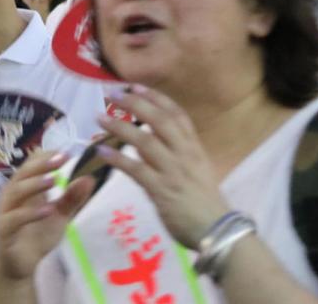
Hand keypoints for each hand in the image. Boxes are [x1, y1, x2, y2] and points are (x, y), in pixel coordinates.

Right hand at [0, 152, 95, 282]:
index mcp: (23, 187)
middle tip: (62, 159)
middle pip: (23, 173)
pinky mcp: (3, 231)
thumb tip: (90, 178)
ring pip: (16, 192)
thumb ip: (72, 199)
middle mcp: (11, 196)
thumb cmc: (36, 236)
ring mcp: (5, 212)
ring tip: (55, 180)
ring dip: (35, 184)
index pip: (31, 164)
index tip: (67, 152)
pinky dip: (30, 213)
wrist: (18, 266)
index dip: (47, 156)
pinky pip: (13, 219)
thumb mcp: (60, 216)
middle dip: (42, 164)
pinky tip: (47, 210)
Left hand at [94, 86, 229, 249]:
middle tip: (112, 94)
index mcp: (194, 147)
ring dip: (120, 127)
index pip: (176, 114)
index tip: (136, 86)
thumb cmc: (203, 201)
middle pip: (159, 120)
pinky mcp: (162, 191)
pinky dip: (117, 158)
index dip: (156, 98)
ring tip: (100, 118)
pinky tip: (101, 151)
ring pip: (145, 141)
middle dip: (135, 104)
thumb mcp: (194, 170)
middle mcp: (185, 154)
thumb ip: (172, 154)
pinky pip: (136, 170)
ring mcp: (173, 171)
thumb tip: (141, 142)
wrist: (218, 231)